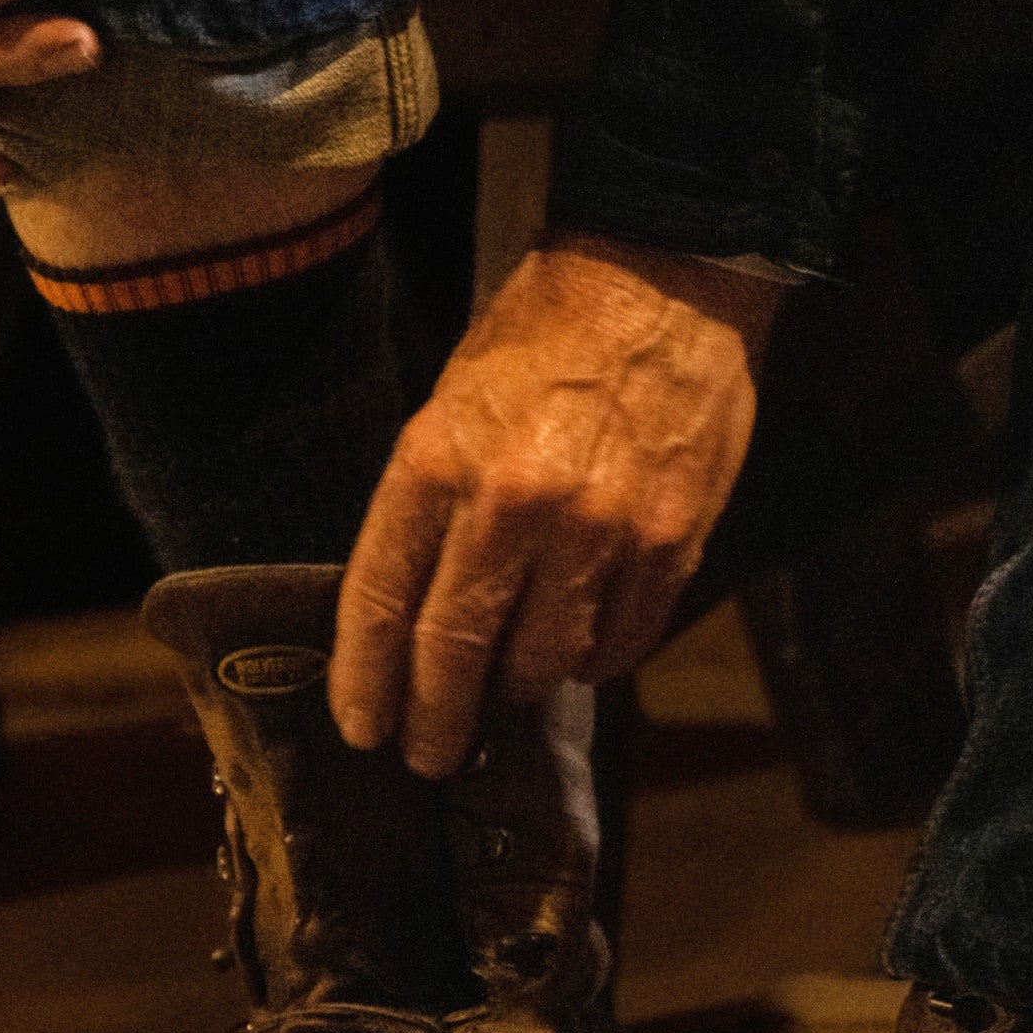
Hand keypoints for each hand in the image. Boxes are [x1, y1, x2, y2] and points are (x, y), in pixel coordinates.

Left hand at [331, 235, 779, 776]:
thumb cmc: (541, 338)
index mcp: (437, 460)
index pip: (383, 600)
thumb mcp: (452, 404)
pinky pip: (622, 642)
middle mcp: (512, 504)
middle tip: (427, 755)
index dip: (366, 678)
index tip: (362, 726)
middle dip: (435, 720)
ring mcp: (598, 529)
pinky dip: (595, 659)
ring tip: (511, 686)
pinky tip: (582, 648)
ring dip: (520, 687)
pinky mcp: (670, 541)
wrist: (661, 277)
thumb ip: (430, 506)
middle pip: (456, 651)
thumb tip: (414, 612)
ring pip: (544, 662)